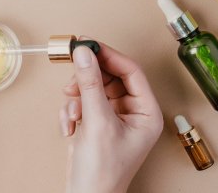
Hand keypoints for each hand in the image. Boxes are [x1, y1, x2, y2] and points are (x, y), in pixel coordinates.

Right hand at [60, 40, 162, 192]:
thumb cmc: (103, 172)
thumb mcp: (97, 122)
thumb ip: (90, 84)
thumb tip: (85, 54)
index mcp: (147, 113)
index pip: (131, 71)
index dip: (109, 55)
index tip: (88, 44)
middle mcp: (133, 113)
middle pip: (110, 77)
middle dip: (88, 80)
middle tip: (73, 75)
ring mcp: (114, 118)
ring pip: (93, 89)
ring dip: (77, 98)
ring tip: (72, 114)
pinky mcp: (97, 123)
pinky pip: (83, 103)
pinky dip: (72, 111)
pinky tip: (70, 127)